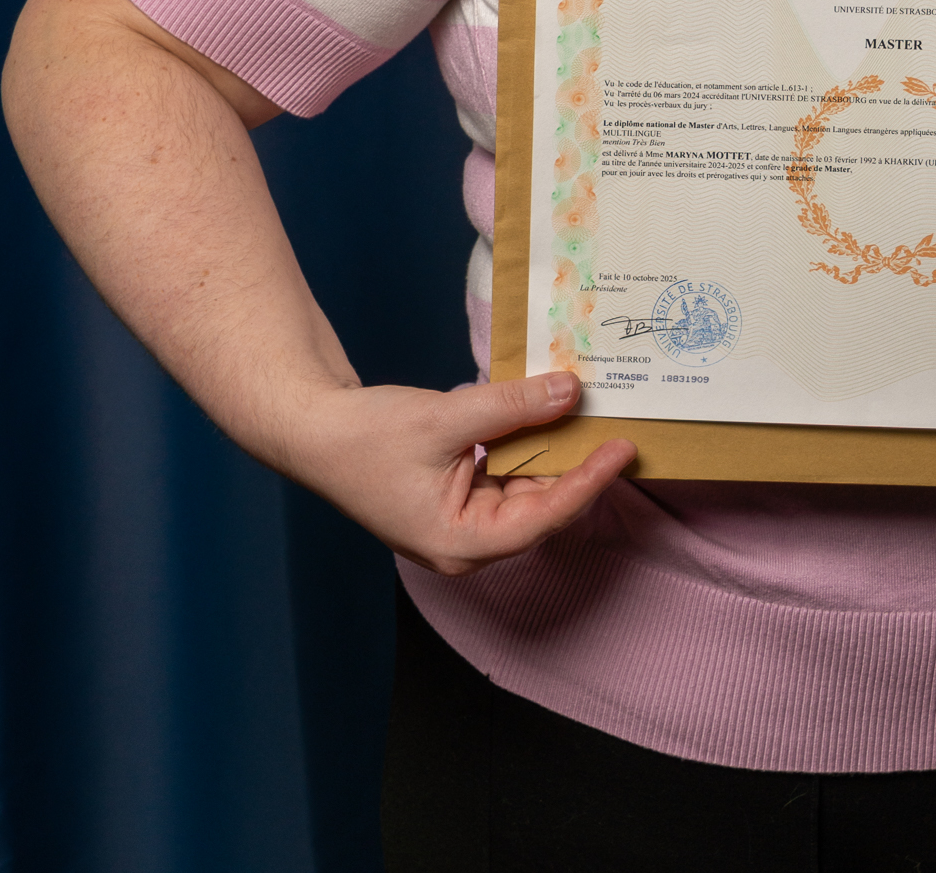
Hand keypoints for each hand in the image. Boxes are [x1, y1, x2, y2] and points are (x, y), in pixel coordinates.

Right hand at [283, 371, 633, 575]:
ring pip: (525, 485)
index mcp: (463, 544)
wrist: (311, 429)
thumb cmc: (365, 436)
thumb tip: (570, 390)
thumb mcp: (447, 418)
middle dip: (576, 461)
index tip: (624, 448)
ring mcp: (461, 522)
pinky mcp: (456, 497)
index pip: (546, 515)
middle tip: (617, 421)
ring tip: (591, 412)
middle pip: (540, 504)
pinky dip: (525, 443)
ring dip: (552, 449)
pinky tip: (546, 411)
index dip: (590, 480)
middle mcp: (467, 544)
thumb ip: (512, 406)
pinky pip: (505, 473)